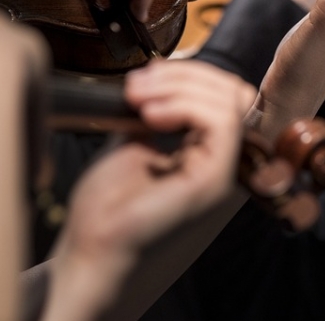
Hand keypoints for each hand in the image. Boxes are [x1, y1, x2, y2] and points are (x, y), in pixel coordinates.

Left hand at [46, 59, 252, 317]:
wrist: (90, 251)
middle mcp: (224, 161)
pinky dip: (187, 105)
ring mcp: (223, 171)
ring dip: (181, 86)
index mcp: (209, 152)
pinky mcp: (214, 181)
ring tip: (138, 97)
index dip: (191, 75)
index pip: (227, 95)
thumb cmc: (107, 209)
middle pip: (235, 92)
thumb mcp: (134, 141)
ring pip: (230, 101)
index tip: (144, 77)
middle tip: (138, 84)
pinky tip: (151, 114)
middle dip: (186, 74)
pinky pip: (222, 124)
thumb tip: (163, 73)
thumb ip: (158, 111)